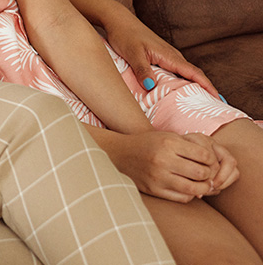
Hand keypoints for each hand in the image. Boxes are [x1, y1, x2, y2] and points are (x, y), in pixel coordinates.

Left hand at [102, 13, 217, 96]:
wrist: (118, 21)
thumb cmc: (124, 35)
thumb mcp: (132, 54)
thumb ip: (142, 70)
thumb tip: (151, 87)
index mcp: (169, 56)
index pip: (194, 73)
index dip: (207, 87)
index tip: (218, 100)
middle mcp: (172, 56)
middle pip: (194, 75)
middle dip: (205, 90)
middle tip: (212, 109)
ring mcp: (167, 56)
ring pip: (185, 74)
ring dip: (194, 87)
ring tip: (199, 104)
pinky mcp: (160, 57)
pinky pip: (176, 71)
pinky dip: (181, 81)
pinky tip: (178, 91)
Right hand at [103, 129, 233, 201]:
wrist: (120, 153)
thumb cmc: (149, 143)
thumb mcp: (167, 136)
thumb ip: (190, 147)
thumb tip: (213, 165)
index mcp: (169, 143)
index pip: (204, 155)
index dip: (212, 160)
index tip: (209, 162)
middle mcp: (163, 159)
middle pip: (201, 173)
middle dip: (209, 175)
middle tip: (208, 175)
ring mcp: (158, 176)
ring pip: (194, 188)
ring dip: (202, 188)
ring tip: (201, 184)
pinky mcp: (153, 189)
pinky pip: (181, 197)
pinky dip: (189, 195)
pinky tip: (187, 188)